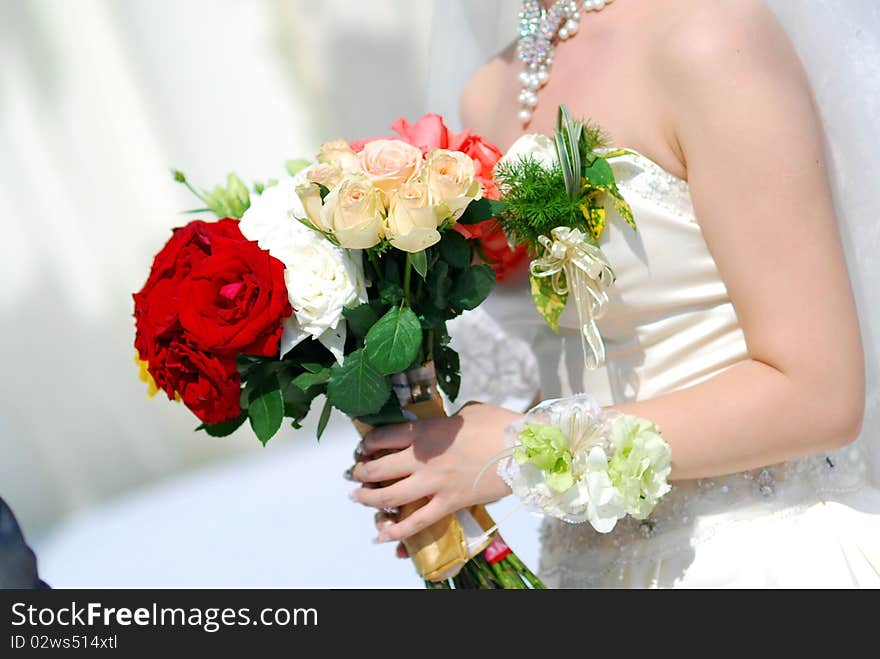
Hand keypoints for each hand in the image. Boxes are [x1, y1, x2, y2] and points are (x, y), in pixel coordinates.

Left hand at [349, 402, 520, 543]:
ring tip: (359, 498)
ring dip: (368, 499)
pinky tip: (383, 533)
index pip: (383, 437)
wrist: (523, 449)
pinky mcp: (449, 503)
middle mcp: (423, 459)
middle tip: (356, 474)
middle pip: (379, 469)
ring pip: (389, 497)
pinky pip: (417, 522)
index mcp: (426, 431)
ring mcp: (435, 483)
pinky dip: (396, 531)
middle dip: (361, 473)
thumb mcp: (466, 411)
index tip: (363, 448)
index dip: (367, 444)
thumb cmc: (498, 424)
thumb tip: (442, 426)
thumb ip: (446, 421)